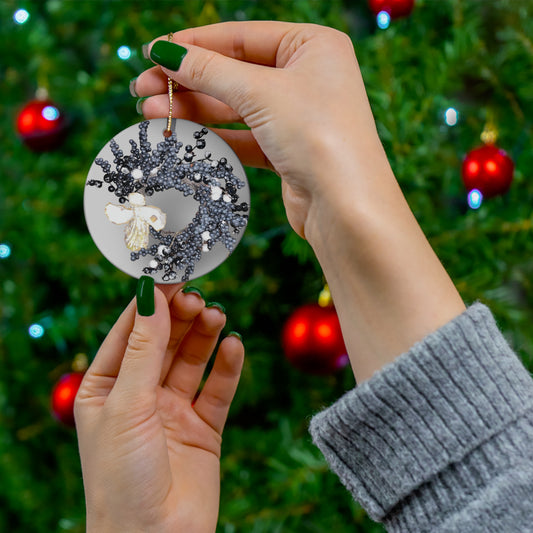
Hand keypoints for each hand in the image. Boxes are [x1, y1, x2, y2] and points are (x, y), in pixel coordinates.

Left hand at [75, 283, 243, 532]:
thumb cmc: (122, 478)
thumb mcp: (127, 404)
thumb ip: (144, 349)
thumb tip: (151, 297)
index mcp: (106, 388)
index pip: (130, 332)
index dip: (150, 304)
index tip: (171, 276)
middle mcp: (140, 395)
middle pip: (164, 342)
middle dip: (181, 318)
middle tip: (198, 297)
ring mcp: (173, 410)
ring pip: (192, 360)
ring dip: (204, 336)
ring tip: (217, 316)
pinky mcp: (204, 426)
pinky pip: (218, 388)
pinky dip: (227, 366)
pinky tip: (234, 347)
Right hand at [134, 21, 384, 238]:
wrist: (346, 207)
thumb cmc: (317, 135)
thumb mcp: (260, 93)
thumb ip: (210, 71)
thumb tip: (165, 52)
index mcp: (312, 46)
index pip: (241, 37)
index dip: (194, 44)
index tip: (153, 52)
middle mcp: (308, 77)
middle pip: (235, 72)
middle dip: (188, 81)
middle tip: (142, 89)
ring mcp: (298, 116)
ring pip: (236, 106)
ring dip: (194, 109)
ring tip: (150, 113)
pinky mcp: (289, 150)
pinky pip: (244, 136)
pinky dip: (214, 136)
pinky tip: (182, 135)